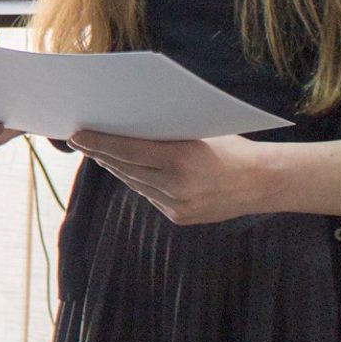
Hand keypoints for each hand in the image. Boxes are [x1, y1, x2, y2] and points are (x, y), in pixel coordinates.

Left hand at [67, 129, 274, 224]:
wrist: (263, 182)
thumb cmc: (231, 145)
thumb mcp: (198, 131)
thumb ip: (165, 133)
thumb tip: (125, 123)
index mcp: (182, 158)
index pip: (128, 149)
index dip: (99, 142)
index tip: (77, 134)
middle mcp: (178, 186)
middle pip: (125, 168)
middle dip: (100, 153)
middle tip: (80, 140)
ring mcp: (178, 206)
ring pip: (134, 183)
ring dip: (115, 167)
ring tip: (98, 152)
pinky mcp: (180, 218)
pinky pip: (149, 195)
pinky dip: (137, 180)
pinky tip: (125, 169)